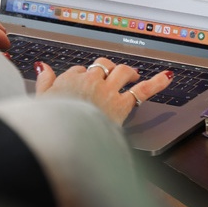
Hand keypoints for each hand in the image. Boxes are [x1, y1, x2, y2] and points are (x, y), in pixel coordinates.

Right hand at [33, 57, 173, 125]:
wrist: (63, 140)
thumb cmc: (50, 124)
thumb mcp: (40, 101)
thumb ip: (44, 82)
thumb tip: (44, 66)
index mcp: (69, 81)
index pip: (79, 70)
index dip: (82, 76)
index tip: (83, 83)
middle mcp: (90, 82)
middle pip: (101, 67)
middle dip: (105, 69)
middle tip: (109, 75)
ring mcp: (108, 91)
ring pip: (121, 71)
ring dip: (127, 71)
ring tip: (132, 74)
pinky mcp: (122, 104)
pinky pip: (144, 90)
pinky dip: (157, 82)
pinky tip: (167, 76)